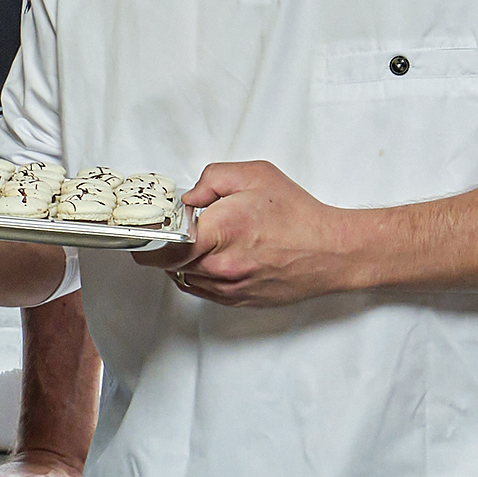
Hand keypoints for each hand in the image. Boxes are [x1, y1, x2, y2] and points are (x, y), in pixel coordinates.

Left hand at [133, 160, 364, 307]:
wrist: (333, 251)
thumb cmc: (297, 214)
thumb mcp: (254, 175)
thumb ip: (211, 179)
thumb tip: (186, 199)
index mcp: (219, 232)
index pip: (160, 247)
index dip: (145, 239)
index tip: (144, 230)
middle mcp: (221, 266)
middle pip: (167, 262)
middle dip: (165, 245)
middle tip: (175, 228)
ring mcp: (229, 288)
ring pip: (183, 276)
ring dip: (183, 260)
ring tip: (204, 240)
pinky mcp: (238, 301)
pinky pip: (202, 289)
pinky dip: (200, 273)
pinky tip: (216, 255)